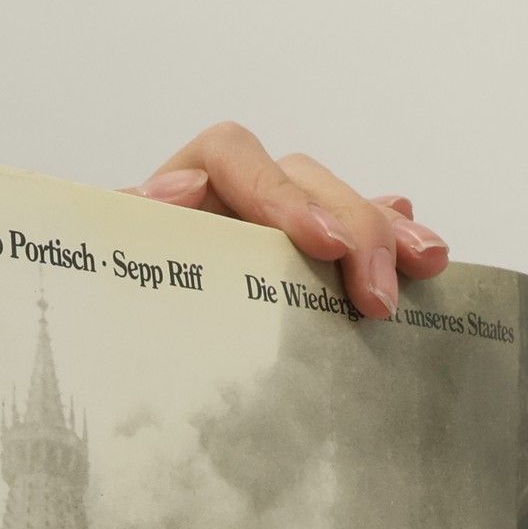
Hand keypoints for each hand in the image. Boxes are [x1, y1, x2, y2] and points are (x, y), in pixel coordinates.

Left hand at [122, 122, 448, 319]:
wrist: (112, 369)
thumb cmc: (104, 321)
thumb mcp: (100, 280)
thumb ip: (127, 235)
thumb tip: (176, 192)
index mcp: (175, 192)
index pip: (233, 159)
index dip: (282, 196)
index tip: (322, 247)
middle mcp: (229, 198)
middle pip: (303, 179)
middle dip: (353, 229)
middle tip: (378, 298)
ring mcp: (273, 227)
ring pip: (340, 204)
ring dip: (386, 233)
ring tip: (427, 265)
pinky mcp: (304, 261)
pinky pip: (355, 236)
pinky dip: (389, 241)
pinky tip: (422, 255)